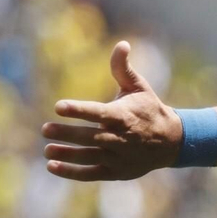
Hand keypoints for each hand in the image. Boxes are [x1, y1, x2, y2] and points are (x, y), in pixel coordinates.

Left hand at [41, 42, 183, 180]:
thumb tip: (121, 44)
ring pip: (89, 156)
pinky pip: (91, 173)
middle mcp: (121, 137)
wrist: (171, 141)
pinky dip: (71, 172)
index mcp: (124, 115)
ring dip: (66, 154)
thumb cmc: (149, 110)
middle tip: (45, 129)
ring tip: (47, 150)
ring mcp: (118, 156)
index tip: (59, 106)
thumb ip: (123, 68)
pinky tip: (53, 166)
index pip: (98, 112)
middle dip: (67, 133)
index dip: (78, 109)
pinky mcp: (116, 171)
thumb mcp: (139, 87)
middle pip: (90, 136)